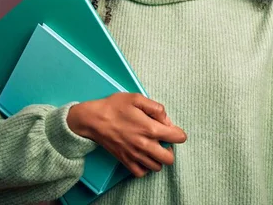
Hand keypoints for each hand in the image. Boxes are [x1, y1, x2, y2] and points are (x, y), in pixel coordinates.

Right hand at [67, 92, 186, 177]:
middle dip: (170, 149)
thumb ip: (157, 108)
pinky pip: (141, 173)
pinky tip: (144, 156)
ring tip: (153, 147)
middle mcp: (144, 145)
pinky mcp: (125, 161)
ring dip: (159, 158)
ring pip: (157, 167)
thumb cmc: (115, 106)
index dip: (179, 133)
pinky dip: (145, 167)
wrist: (93, 119)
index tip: (173, 130)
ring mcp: (134, 155)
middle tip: (163, 140)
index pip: (178, 137)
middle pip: (169, 158)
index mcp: (150, 128)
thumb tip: (167, 121)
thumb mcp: (137, 98)